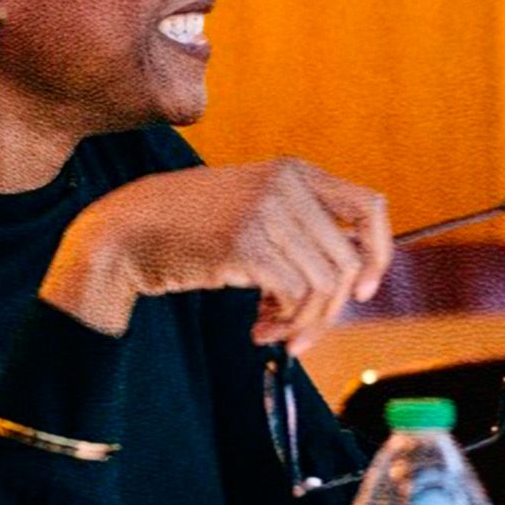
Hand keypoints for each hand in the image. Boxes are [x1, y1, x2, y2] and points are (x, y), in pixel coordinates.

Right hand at [41, 158, 391, 348]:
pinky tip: (257, 329)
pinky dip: (283, 323)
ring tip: (274, 332)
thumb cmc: (190, 230)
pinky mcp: (245, 244)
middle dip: (330, 309)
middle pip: (348, 259)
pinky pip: (293, 296)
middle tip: (299, 332)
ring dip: (303, 322)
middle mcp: (286, 185)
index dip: (378, 253)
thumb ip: (300, 230)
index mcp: (294, 172)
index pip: (370, 207)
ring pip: (324, 284)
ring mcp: (266, 211)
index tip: (362, 289)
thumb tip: (353, 281)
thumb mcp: (253, 210)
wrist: (126, 231)